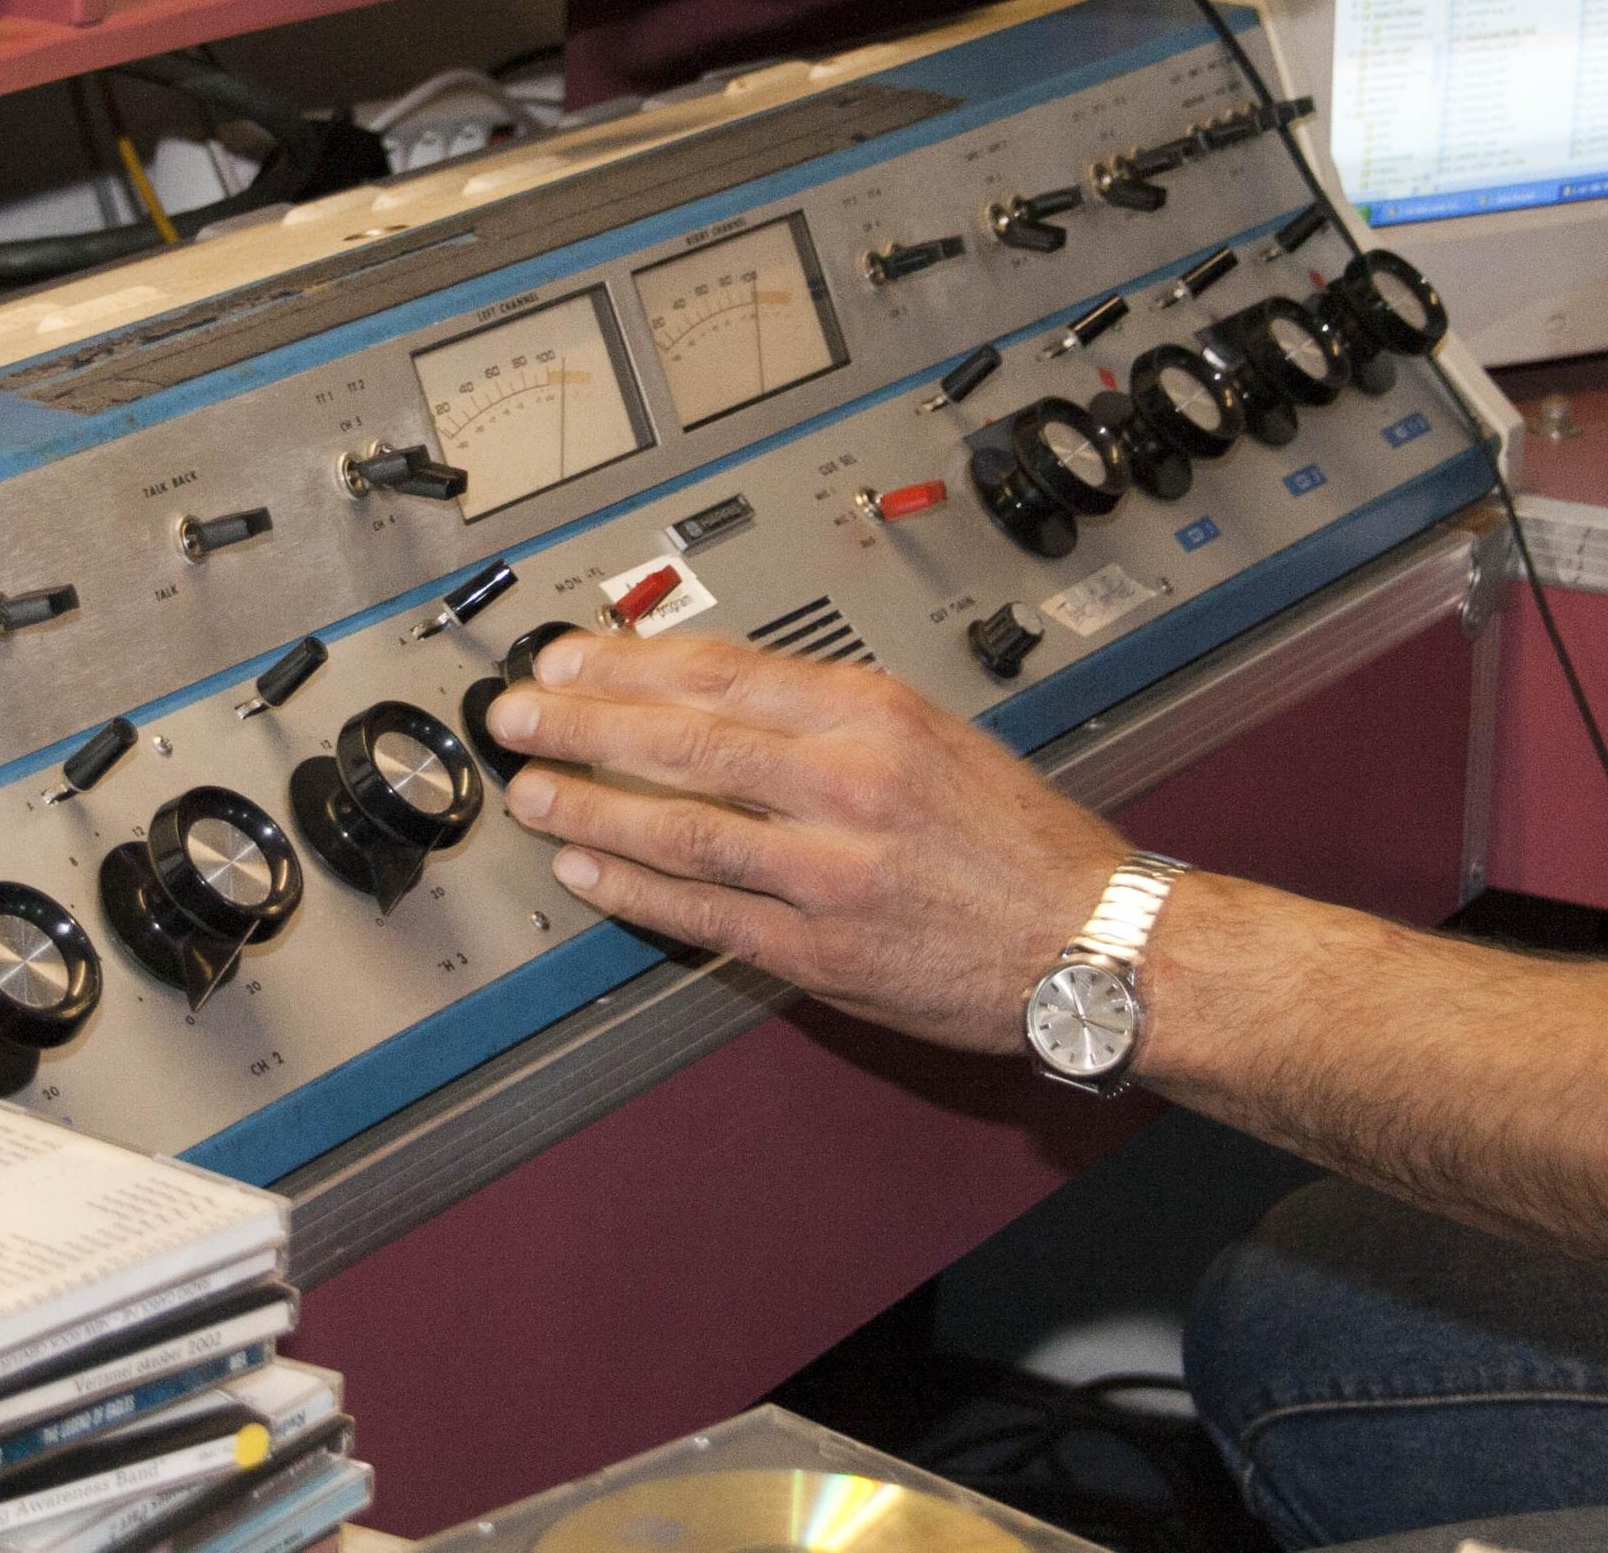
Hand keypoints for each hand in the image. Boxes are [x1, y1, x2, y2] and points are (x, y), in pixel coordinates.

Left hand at [484, 633, 1131, 1053]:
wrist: (1090, 942)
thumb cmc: (1022, 842)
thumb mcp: (935, 733)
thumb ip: (831, 716)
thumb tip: (719, 696)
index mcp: (873, 716)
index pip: (720, 672)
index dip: (626, 663)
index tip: (568, 658)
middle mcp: (845, 785)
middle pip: (681, 741)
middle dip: (582, 724)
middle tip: (517, 716)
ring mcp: (827, 872)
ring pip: (679, 828)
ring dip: (590, 807)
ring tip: (533, 793)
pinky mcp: (818, 948)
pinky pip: (703, 915)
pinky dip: (634, 891)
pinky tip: (587, 872)